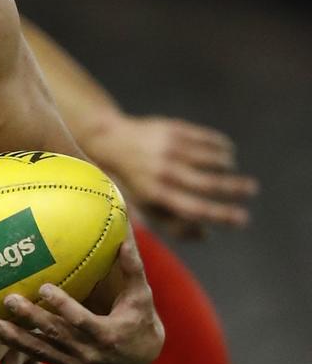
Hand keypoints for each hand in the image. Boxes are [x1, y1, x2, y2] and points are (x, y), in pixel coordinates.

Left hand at [0, 241, 163, 363]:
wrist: (142, 355)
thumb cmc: (140, 318)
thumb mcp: (141, 296)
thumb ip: (132, 269)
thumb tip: (124, 239)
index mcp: (108, 334)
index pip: (81, 321)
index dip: (63, 306)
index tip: (44, 287)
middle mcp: (91, 352)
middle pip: (56, 335)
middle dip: (32, 318)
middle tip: (9, 300)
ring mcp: (78, 362)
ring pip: (44, 350)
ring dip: (18, 338)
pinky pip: (41, 357)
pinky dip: (20, 348)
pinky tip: (0, 334)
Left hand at [86, 113, 257, 237]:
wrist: (111, 140)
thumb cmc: (133, 180)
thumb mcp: (145, 206)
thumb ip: (174, 225)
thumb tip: (207, 235)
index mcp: (156, 194)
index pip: (196, 209)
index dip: (223, 216)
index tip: (244, 218)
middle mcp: (163, 171)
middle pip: (210, 183)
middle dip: (236, 188)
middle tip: (252, 188)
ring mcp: (169, 148)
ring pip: (213, 159)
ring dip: (228, 165)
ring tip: (229, 168)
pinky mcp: (174, 129)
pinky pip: (210, 139)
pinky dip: (222, 147)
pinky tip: (224, 152)